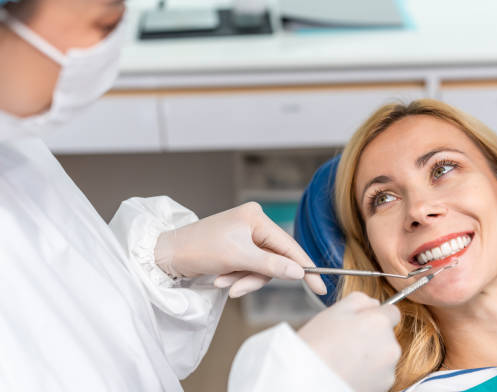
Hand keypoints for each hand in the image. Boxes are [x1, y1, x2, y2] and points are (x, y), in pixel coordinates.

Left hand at [155, 202, 325, 297]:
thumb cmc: (200, 249)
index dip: (305, 267)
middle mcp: (253, 223)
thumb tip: (299, 272)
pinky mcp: (236, 248)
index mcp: (256, 217)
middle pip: (274, 259)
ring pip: (261, 267)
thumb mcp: (238, 258)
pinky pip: (249, 268)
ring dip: (244, 279)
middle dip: (256, 277)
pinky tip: (221, 278)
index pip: (289, 245)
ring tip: (224, 283)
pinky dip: (237, 277)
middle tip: (238, 288)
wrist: (168, 255)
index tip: (320, 286)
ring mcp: (245, 236)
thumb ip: (271, 265)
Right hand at [298, 292, 400, 391]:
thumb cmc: (318, 345)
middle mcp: (390, 346)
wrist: (308, 379)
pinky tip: (350, 371)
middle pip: (387, 335)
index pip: (393, 312)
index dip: (376, 315)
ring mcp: (389, 370)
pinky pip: (380, 375)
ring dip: (371, 356)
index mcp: (379, 322)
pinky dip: (369, 373)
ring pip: (384, 356)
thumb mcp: (334, 311)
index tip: (363, 322)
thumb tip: (374, 303)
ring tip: (346, 359)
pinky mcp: (384, 387)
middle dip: (372, 336)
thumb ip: (359, 300)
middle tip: (347, 341)